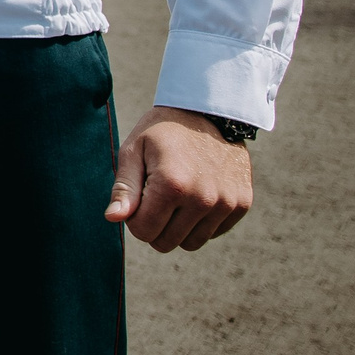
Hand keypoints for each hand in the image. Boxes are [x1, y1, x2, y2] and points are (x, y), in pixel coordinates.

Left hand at [105, 107, 254, 250]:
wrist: (208, 111)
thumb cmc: (162, 132)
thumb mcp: (134, 151)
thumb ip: (124, 188)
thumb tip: (112, 218)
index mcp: (172, 185)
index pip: (143, 231)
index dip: (134, 218)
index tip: (139, 196)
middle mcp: (203, 198)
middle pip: (166, 242)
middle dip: (154, 225)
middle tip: (155, 197)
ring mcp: (226, 203)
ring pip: (191, 243)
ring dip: (178, 228)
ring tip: (176, 197)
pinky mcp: (242, 204)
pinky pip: (214, 233)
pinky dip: (201, 222)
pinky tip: (196, 195)